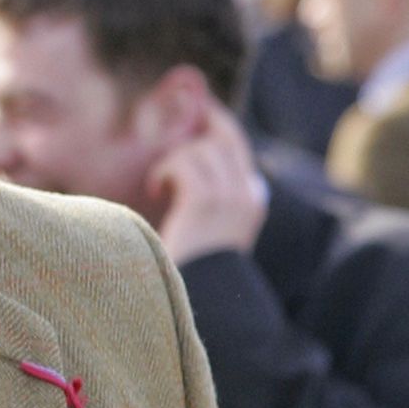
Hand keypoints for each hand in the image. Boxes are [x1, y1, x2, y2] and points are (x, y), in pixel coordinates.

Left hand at [148, 99, 269, 265]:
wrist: (199, 300)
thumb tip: (194, 159)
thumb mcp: (211, 230)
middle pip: (223, 137)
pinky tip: (156, 191)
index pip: (237, 145)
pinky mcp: (204, 201)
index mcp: (252, 203)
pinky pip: (182, 164)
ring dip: (174, 162)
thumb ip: (212, 199)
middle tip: (173, 115)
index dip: (217, 121)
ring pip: (199, 150)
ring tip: (162, 187)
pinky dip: (164, 173)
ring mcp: (228, 198)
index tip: (199, 107)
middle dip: (197, 122)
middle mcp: (246, 197)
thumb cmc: (195, 269)